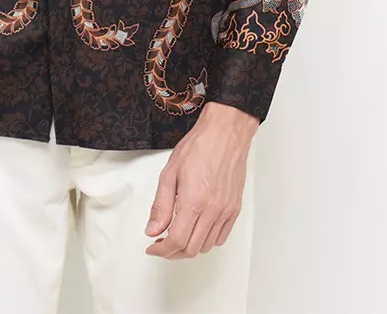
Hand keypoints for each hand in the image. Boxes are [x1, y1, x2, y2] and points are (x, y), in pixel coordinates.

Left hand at [144, 101, 257, 258]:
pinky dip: (207, 240)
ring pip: (207, 246)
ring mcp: (226, 211)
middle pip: (191, 249)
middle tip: (161, 242)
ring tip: (177, 235)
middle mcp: (212, 210)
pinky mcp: (234, 209)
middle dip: (172, 252)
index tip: (152, 246)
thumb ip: (161, 205)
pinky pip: (221, 237)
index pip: (177, 240)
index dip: (161, 249)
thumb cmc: (198, 146)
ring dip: (189, 247)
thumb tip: (152, 229)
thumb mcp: (170, 172)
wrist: (225, 133)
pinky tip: (197, 229)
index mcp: (194, 201)